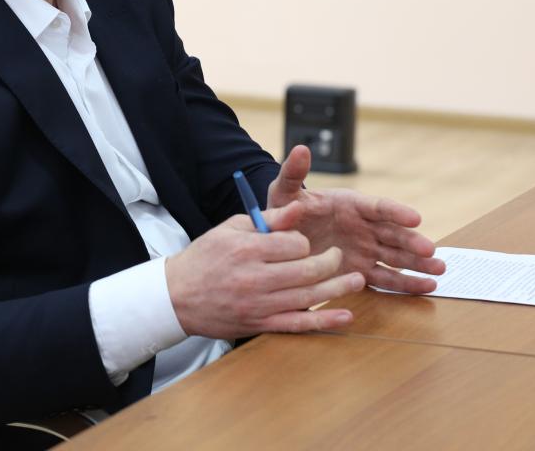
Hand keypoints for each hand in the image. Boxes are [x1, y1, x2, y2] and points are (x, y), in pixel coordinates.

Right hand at [165, 203, 365, 337]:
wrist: (177, 296)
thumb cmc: (205, 257)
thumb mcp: (230, 229)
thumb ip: (268, 220)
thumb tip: (300, 208)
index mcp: (247, 249)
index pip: (294, 244)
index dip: (304, 242)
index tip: (301, 243)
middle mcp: (255, 277)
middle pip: (307, 270)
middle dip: (330, 262)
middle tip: (337, 256)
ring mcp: (259, 304)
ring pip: (308, 296)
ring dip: (338, 288)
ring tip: (356, 280)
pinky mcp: (260, 324)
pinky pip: (298, 324)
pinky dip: (325, 321)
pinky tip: (345, 316)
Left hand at [267, 145, 446, 292]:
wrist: (280, 234)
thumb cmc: (284, 208)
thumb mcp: (284, 190)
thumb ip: (293, 173)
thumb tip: (300, 148)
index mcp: (349, 204)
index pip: (377, 207)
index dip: (396, 212)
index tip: (416, 218)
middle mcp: (363, 226)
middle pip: (394, 233)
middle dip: (413, 242)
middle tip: (430, 251)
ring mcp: (365, 249)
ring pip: (397, 256)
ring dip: (418, 264)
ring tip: (439, 271)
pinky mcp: (361, 269)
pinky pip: (387, 278)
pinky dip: (406, 283)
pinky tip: (427, 287)